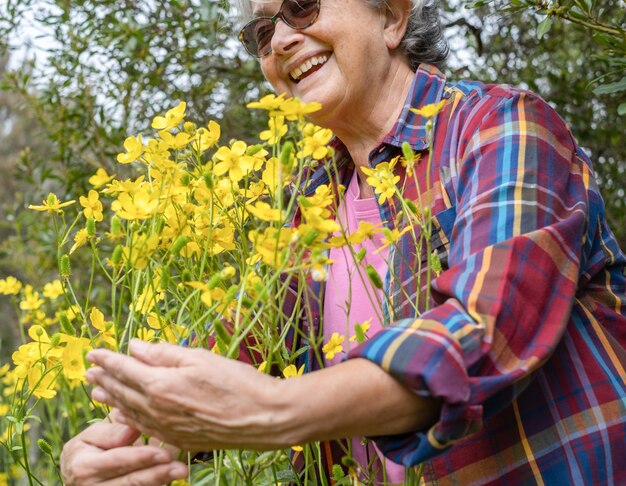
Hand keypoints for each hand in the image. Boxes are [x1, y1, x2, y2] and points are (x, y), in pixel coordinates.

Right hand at [60, 418, 187, 485]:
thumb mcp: (92, 435)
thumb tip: (133, 427)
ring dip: (160, 481)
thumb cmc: (88, 448)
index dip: (140, 458)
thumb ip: (111, 431)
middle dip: (156, 474)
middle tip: (180, 468)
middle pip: (130, 481)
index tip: (163, 453)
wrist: (78, 475)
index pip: (117, 460)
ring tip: (181, 471)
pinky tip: (171, 478)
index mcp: (83, 465)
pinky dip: (156, 485)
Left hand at [84, 340, 286, 451]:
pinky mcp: (178, 439)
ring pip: (129, 412)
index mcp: (161, 385)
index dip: (108, 359)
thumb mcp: (200, 358)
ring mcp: (166, 428)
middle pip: (122, 391)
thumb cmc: (237, 383)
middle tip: (89, 371)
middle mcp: (158, 409)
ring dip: (111, 400)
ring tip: (97, 392)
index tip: (93, 351)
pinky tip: (123, 417)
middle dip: (104, 379)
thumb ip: (164, 353)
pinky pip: (144, 428)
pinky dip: (129, 420)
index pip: (125, 368)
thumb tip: (135, 347)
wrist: (263, 418)